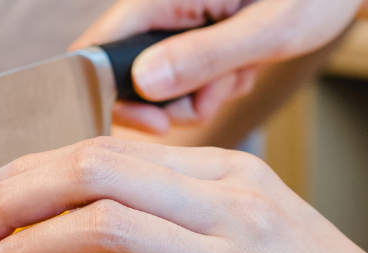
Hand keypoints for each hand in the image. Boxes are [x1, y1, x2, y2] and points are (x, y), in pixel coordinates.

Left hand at [0, 137, 367, 252]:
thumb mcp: (248, 230)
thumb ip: (176, 215)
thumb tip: (80, 224)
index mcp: (225, 171)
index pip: (106, 148)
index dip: (30, 170)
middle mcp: (227, 196)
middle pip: (93, 166)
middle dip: (14, 196)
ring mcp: (231, 247)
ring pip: (102, 219)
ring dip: (24, 245)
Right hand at [71, 0, 359, 133]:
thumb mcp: (269, 30)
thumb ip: (205, 55)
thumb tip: (144, 83)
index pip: (98, 46)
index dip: (113, 93)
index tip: (158, 124)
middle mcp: (161, 5)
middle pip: (124, 71)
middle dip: (167, 100)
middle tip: (213, 98)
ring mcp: (175, 22)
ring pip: (155, 81)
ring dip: (195, 95)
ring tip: (238, 75)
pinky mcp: (191, 36)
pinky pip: (182, 77)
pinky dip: (210, 86)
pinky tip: (240, 70)